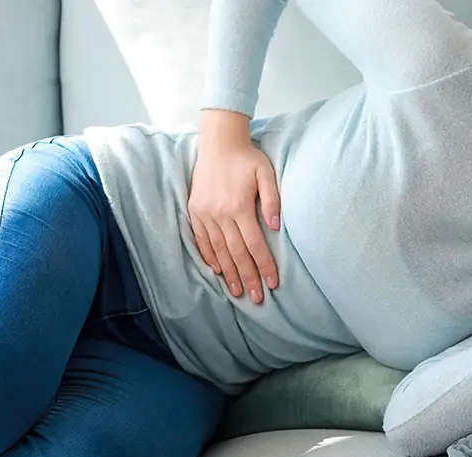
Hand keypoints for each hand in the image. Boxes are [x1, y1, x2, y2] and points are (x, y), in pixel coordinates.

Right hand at [189, 109, 279, 302]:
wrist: (218, 143)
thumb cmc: (247, 158)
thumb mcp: (266, 173)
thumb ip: (273, 200)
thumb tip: (276, 226)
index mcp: (239, 206)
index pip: (255, 245)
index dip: (264, 265)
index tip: (273, 283)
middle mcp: (220, 214)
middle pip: (237, 253)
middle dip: (248, 277)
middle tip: (257, 298)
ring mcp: (205, 214)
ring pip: (218, 251)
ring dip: (229, 273)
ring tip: (238, 292)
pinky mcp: (195, 211)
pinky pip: (202, 239)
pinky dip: (209, 257)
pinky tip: (218, 271)